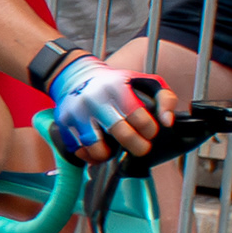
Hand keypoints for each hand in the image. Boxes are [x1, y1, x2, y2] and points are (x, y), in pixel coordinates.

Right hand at [45, 55, 170, 162]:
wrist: (76, 76)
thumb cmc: (115, 84)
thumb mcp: (144, 82)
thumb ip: (165, 99)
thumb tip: (167, 122)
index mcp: (117, 87)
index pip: (140, 118)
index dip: (150, 130)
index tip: (150, 132)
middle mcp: (95, 99)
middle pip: (121, 134)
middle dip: (138, 147)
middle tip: (141, 148)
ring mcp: (77, 113)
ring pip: (97, 148)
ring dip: (110, 154)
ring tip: (115, 149)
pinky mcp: (64, 125)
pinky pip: (80, 152)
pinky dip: (92, 156)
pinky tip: (99, 148)